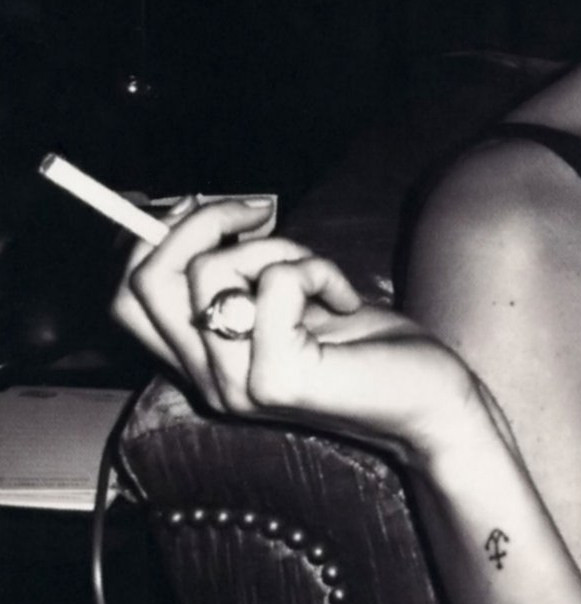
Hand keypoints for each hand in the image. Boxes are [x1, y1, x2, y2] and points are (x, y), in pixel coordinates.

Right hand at [111, 197, 479, 461]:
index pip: (126, 297)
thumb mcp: (289, 297)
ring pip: (212, 271)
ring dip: (278, 248)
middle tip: (258, 213)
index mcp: (204, 361)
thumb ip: (240, 272)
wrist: (431, 401)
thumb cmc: (370, 346)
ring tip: (320, 276)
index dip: (147, 235)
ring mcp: (237, 385)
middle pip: (144, 281)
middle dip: (199, 222)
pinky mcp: (276, 378)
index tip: (199, 203)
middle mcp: (209, 379)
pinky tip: (344, 297)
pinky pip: (276, 281)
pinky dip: (317, 269)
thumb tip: (193, 208)